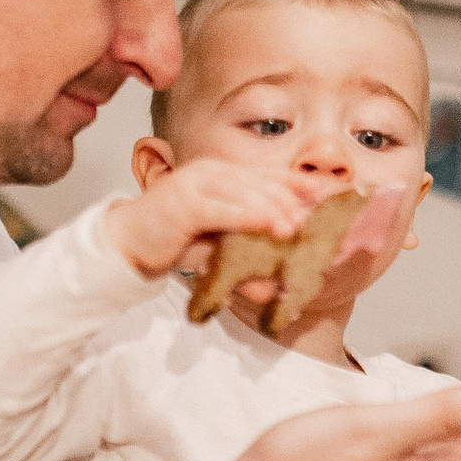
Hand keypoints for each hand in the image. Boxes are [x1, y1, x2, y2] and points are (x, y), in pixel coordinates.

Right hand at [102, 161, 333, 278]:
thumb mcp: (218, 250)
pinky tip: (267, 224)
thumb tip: (275, 288)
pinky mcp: (183, 201)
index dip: (302, 184)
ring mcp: (197, 182)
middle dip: (293, 200)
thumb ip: (245, 262)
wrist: (127, 244)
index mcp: (226, 175)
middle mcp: (214, 172)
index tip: (333, 194)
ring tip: (296, 227)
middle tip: (319, 220)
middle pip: (263, 182)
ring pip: (245, 192)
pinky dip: (246, 215)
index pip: (271, 176)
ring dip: (273, 209)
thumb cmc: (174, 241)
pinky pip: (221, 208)